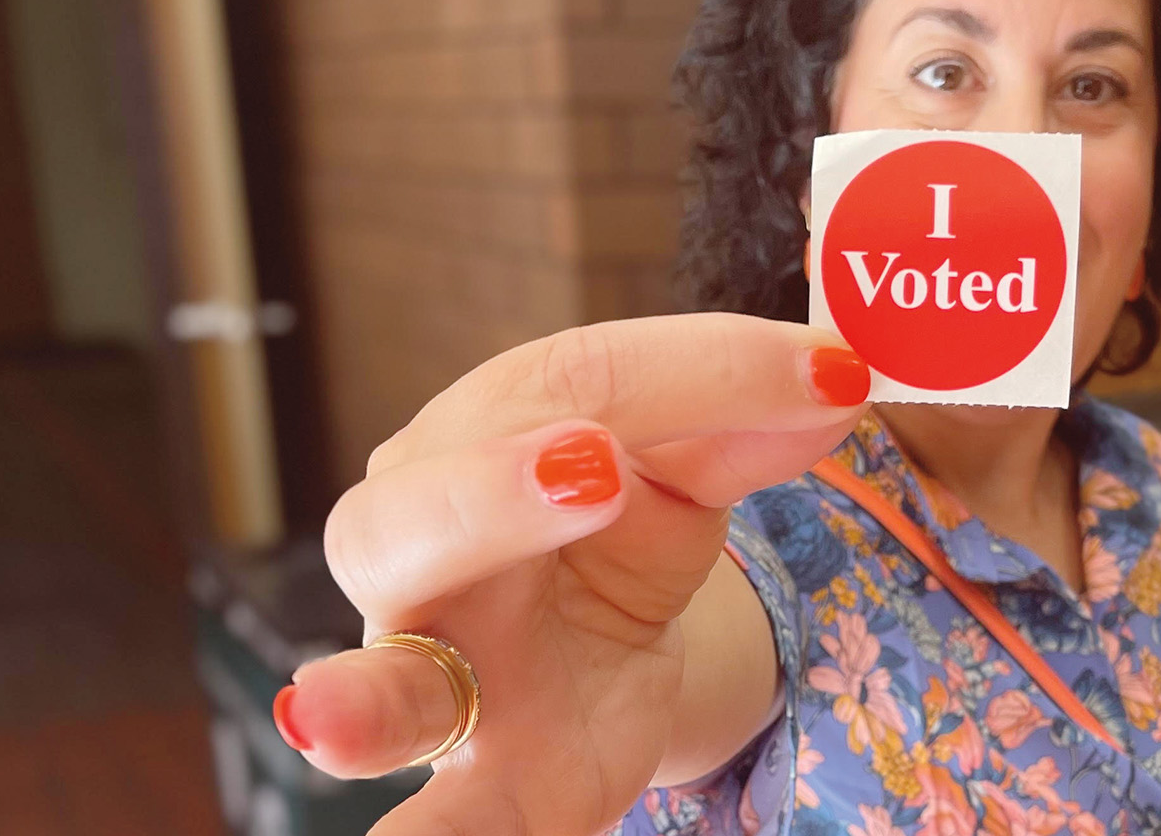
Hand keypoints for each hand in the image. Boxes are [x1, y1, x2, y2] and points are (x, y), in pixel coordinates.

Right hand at [277, 313, 869, 834]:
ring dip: (362, 705)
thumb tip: (832, 382)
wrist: (601, 648)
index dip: (698, 371)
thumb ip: (744, 417)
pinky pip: (444, 827)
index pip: (573, 386)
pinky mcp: (489, 787)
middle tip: (594, 467)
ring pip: (387, 691)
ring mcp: (442, 682)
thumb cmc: (616, 521)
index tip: (824, 376)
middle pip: (413, 522)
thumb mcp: (686, 456)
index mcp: (475, 440)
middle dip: (492, 495)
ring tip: (328, 720)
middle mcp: (426, 559)